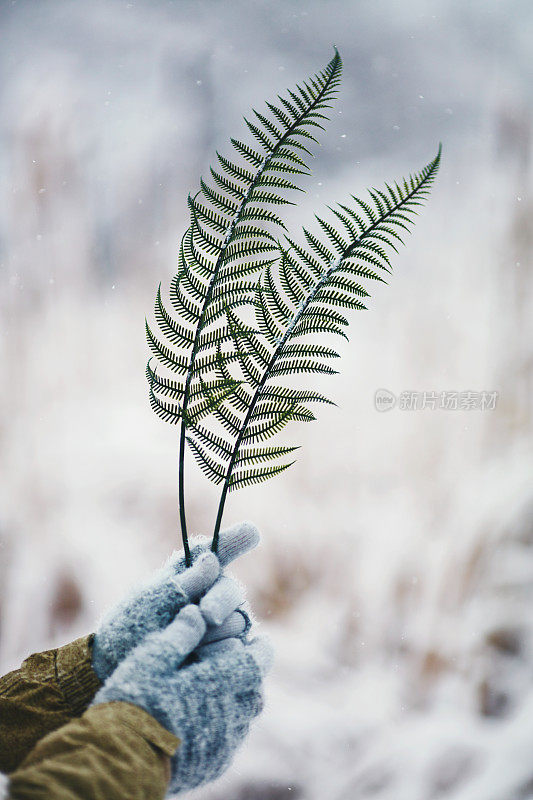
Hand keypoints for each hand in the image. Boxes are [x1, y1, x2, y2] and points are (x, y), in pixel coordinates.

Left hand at [91, 521, 258, 680]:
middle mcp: (212, 597)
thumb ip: (181, 583)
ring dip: (216, 633)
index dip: (234, 541)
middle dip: (220, 600)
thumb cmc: (130, 633)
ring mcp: (223, 627)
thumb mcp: (149, 604)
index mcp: (190, 575)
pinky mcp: (231, 656)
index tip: (252, 532)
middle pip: (231, 589)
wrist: (124, 677)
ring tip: (188, 647)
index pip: (216, 552)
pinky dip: (222, 654)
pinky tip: (203, 659)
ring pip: (239, 621)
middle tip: (207, 614)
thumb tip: (212, 560)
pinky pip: (241, 651)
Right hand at [93, 605, 272, 794]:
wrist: (120, 764)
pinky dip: (222, 724)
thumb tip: (198, 611)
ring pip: (243, 716)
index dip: (259, 647)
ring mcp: (224, 745)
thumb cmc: (135, 703)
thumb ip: (181, 634)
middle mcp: (232, 716)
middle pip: (254, 690)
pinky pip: (229, 740)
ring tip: (217, 690)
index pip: (258, 660)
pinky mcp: (213, 765)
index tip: (258, 639)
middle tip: (234, 663)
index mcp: (222, 684)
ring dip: (236, 700)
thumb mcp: (153, 658)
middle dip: (247, 674)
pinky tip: (202, 718)